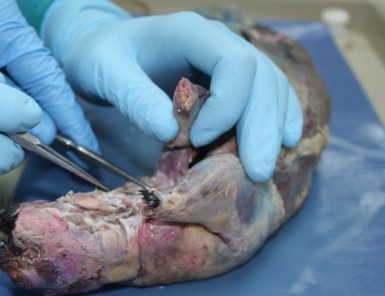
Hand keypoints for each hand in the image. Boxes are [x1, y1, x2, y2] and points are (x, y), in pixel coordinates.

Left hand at [41, 0, 302, 181]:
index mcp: (189, 33)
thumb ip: (134, 97)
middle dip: (261, 126)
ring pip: (269, 85)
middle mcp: (216, 42)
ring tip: (266, 165)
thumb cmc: (100, 58)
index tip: (198, 139)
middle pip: (261, 77)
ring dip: (272, 126)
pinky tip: (284, 141)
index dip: (228, 103)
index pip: (234, 61)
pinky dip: (275, 117)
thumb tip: (170, 131)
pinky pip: (264, 93)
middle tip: (257, 172)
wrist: (102, 49)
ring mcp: (225, 59)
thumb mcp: (105, 73)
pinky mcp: (226, 79)